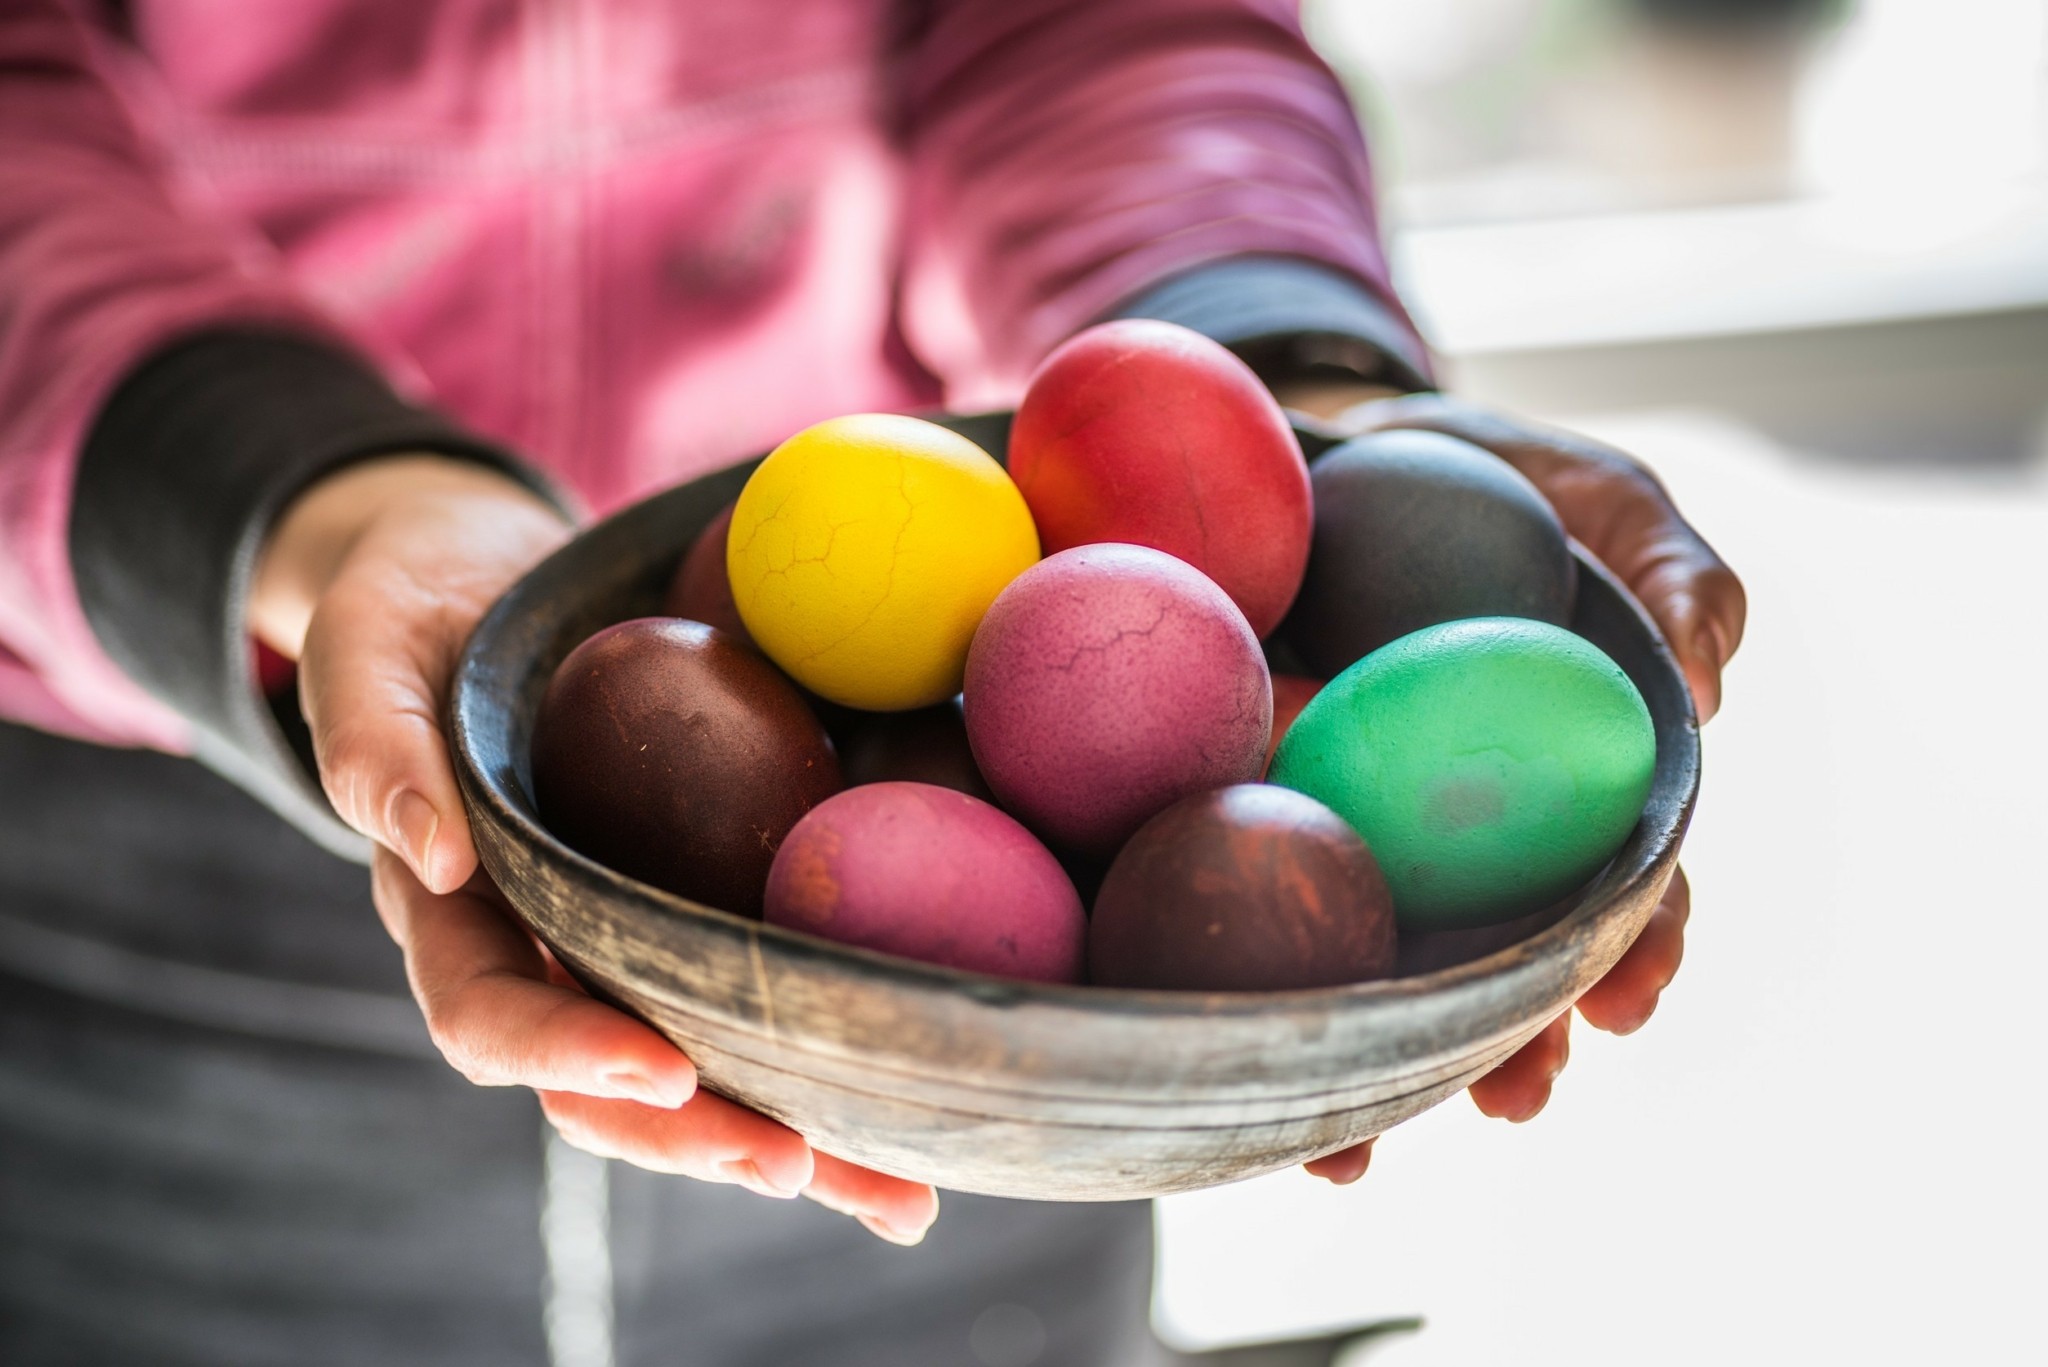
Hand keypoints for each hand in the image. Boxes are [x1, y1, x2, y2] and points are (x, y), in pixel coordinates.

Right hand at [252, 455, 938, 1242]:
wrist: (487, 574)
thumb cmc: (417, 602)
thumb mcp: (368, 639)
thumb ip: (374, 736)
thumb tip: (431, 854)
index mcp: (451, 911)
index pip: (488, 1013)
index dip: (567, 1053)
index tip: (663, 1072)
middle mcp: (540, 948)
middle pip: (604, 1087)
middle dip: (699, 1138)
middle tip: (798, 1165)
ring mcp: (624, 940)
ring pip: (702, 1071)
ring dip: (796, 1142)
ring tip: (899, 1194)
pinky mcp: (701, 909)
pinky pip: (760, 997)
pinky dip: (836, 1060)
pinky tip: (927, 1103)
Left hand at [1272, 388, 1744, 1178]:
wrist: (1315, 440)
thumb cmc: (1479, 473)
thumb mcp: (1596, 497)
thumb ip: (1674, 572)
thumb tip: (1706, 684)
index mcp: (1559, 779)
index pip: (1617, 883)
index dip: (1634, 949)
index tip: (1628, 1001)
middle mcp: (1463, 832)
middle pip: (1497, 958)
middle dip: (1509, 1043)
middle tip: (1507, 1097)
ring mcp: (1351, 831)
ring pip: (1372, 968)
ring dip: (1376, 1064)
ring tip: (1355, 1146)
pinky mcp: (1238, 817)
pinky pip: (1238, 905)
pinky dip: (1241, 985)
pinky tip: (1225, 1065)